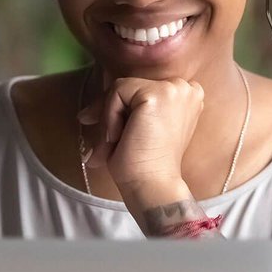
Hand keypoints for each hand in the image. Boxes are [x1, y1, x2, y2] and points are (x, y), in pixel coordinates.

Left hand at [78, 74, 204, 194]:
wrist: (153, 185)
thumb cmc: (145, 165)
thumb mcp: (140, 130)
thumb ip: (128, 111)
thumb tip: (85, 114)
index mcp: (186, 97)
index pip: (143, 89)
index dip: (122, 106)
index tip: (109, 130)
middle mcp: (185, 88)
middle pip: (131, 85)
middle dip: (110, 111)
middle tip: (104, 142)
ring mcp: (173, 89)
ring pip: (122, 88)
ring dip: (110, 117)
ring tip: (113, 144)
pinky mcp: (158, 94)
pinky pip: (117, 92)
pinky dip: (109, 116)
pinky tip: (118, 138)